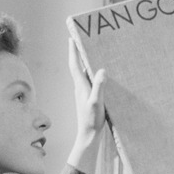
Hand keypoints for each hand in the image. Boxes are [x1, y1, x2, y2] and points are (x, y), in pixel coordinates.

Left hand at [66, 20, 105, 140]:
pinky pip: (88, 80)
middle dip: (77, 52)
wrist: (88, 136)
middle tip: (79, 40)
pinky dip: (90, 72)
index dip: (73, 51)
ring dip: (84, 62)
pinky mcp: (87, 98)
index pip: (75, 64)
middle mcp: (80, 87)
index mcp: (81, 86)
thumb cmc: (92, 121)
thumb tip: (101, 70)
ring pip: (82, 73)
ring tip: (88, 52)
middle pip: (77, 66)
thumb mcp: (97, 103)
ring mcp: (83, 93)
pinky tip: (97, 73)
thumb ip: (99, 87)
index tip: (71, 38)